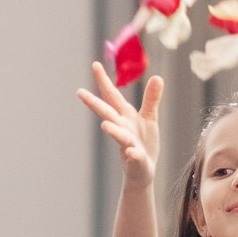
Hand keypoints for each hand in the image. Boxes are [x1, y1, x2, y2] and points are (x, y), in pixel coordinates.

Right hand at [79, 65, 163, 187]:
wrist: (143, 171)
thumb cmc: (143, 143)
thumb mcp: (149, 118)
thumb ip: (151, 99)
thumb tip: (157, 76)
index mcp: (125, 116)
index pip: (112, 96)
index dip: (104, 81)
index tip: (95, 64)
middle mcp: (123, 128)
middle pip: (108, 114)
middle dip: (95, 104)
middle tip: (80, 92)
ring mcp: (129, 145)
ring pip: (119, 136)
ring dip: (113, 130)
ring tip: (105, 125)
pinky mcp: (137, 160)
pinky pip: (135, 157)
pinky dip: (133, 155)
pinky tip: (132, 153)